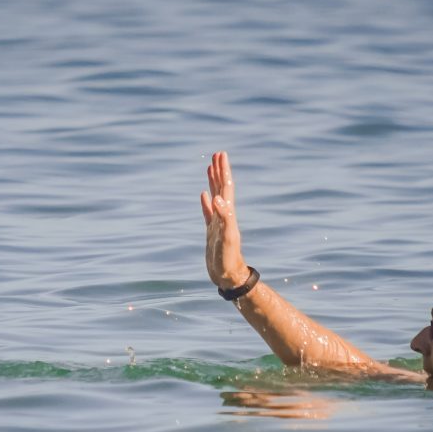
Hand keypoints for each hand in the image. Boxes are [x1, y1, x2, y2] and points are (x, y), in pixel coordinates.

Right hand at [200, 152, 249, 289]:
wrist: (228, 277)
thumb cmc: (227, 260)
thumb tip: (217, 197)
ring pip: (215, 197)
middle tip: (217, 154)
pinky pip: (208, 212)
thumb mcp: (226, 239)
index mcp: (228, 215)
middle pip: (222, 188)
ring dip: (213, 182)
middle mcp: (224, 216)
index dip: (223, 171)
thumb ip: (223, 218)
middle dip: (219, 171)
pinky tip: (204, 195)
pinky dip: (206, 202)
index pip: (225, 188)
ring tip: (210, 167)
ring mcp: (218, 223)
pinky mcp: (212, 232)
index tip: (221, 155)